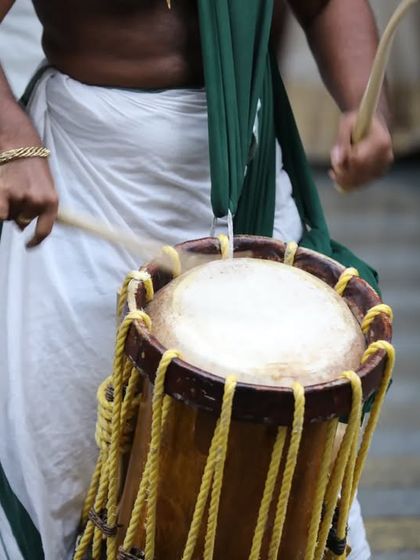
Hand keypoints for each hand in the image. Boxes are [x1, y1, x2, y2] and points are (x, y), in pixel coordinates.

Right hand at [0, 112, 57, 246]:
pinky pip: (0, 214)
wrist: (20, 144)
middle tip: (17, 195)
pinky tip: (2, 200)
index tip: (29, 245)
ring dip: (8, 207)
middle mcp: (37, 202)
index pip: (45, 230)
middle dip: (18, 214)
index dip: (35, 241)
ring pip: (9, 216)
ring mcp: (20, 197)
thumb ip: (42, 207)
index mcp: (51, 202)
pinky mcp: (3, 192)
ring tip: (10, 188)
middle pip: (22, 222)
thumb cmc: (33, 166)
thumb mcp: (47, 187)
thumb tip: (26, 226)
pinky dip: (0, 211)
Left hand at [329, 111, 393, 191]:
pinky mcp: (380, 172)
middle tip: (332, 173)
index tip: (333, 168)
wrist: (372, 122)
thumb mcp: (346, 124)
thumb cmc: (357, 121)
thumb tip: (338, 163)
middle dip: (343, 176)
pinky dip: (351, 183)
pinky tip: (343, 177)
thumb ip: (341, 141)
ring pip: (361, 181)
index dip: (343, 167)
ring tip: (336, 172)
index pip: (359, 162)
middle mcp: (386, 155)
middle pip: (360, 174)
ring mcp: (384, 165)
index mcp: (380, 142)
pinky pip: (363, 183)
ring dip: (345, 180)